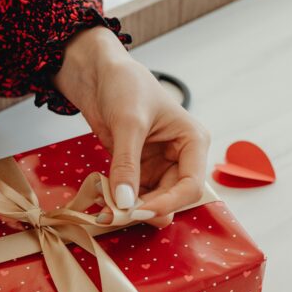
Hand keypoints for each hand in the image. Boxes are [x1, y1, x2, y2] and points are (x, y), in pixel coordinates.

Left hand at [53, 27, 209, 226]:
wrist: (99, 74)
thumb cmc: (125, 85)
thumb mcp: (128, 123)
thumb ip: (127, 163)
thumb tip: (125, 202)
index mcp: (192, 142)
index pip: (191, 186)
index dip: (167, 203)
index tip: (137, 211)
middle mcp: (180, 158)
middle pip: (171, 199)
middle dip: (145, 210)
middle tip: (113, 217)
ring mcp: (159, 166)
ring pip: (152, 202)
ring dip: (130, 209)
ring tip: (104, 210)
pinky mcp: (139, 170)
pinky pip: (133, 196)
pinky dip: (119, 202)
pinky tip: (101, 200)